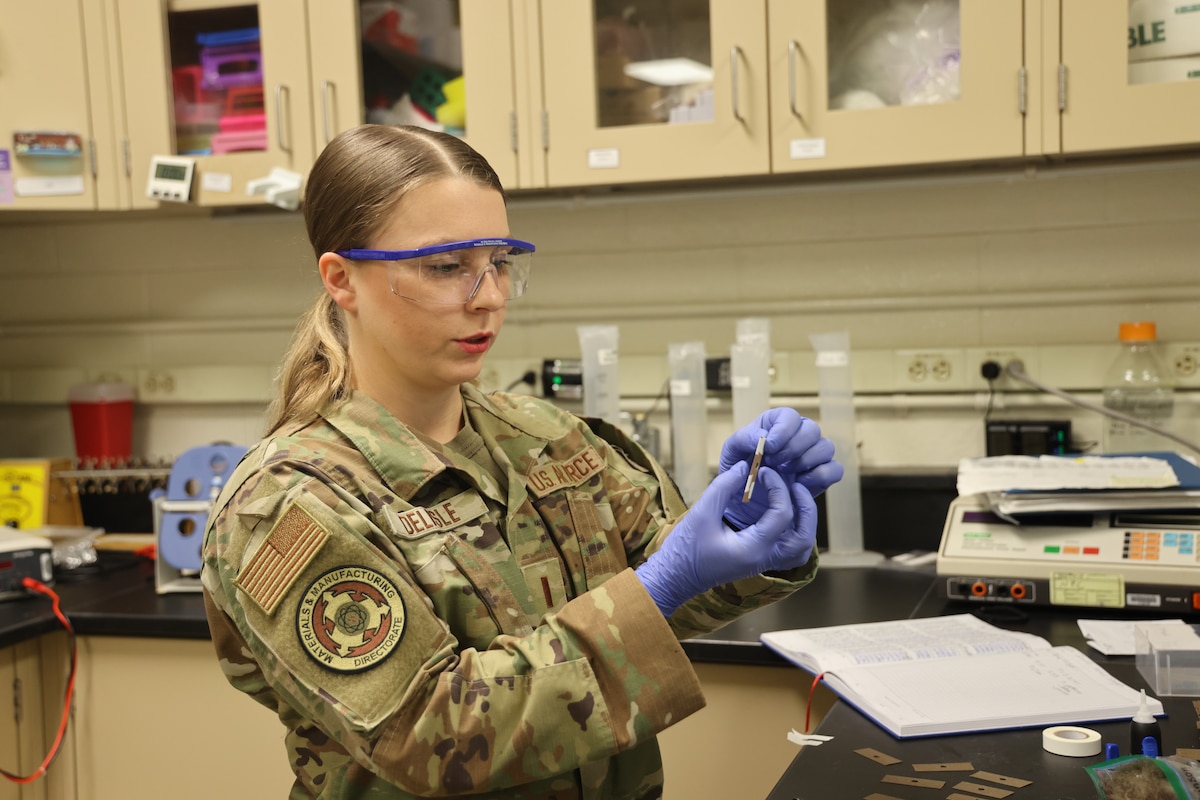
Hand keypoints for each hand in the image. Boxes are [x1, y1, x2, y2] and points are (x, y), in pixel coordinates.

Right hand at [635, 465, 816, 615]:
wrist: (675, 577)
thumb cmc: (685, 548)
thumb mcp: (702, 512)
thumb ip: (724, 486)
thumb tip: (745, 466)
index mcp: (753, 549)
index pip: (782, 515)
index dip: (778, 487)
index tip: (763, 471)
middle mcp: (764, 559)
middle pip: (804, 538)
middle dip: (806, 508)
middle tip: (794, 485)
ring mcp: (764, 563)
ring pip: (802, 548)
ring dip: (805, 523)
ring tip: (794, 498)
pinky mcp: (760, 561)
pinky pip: (790, 551)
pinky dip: (795, 532)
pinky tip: (783, 513)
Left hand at [719, 408, 842, 529]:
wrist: (744, 502)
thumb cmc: (738, 471)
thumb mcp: (731, 453)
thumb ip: (742, 439)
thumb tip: (763, 435)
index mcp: (776, 424)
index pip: (790, 416)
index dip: (783, 429)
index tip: (770, 446)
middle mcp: (798, 436)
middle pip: (812, 429)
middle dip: (794, 447)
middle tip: (775, 462)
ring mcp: (812, 455)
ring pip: (826, 447)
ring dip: (806, 461)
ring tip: (785, 473)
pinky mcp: (820, 476)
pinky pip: (835, 470)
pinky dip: (820, 476)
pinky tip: (799, 484)